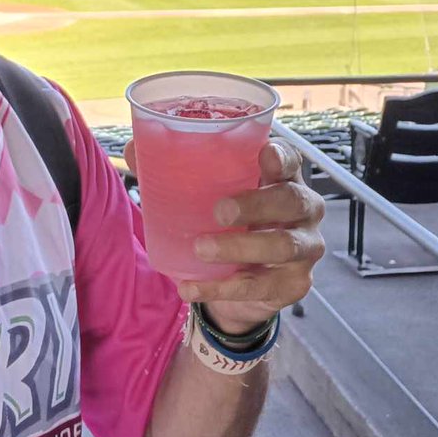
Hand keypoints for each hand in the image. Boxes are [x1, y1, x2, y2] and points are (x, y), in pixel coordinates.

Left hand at [128, 139, 325, 333]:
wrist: (241, 283)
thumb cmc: (227, 223)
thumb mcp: (206, 195)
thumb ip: (173, 170)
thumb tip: (132, 147)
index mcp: (282, 178)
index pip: (290, 160)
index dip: (281, 157)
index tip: (264, 155)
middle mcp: (303, 209)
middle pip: (292, 200)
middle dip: (257, 204)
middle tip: (219, 211)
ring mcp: (305, 247)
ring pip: (283, 245)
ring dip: (240, 247)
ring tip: (201, 249)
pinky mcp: (294, 283)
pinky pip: (261, 286)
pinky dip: (222, 289)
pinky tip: (190, 288)